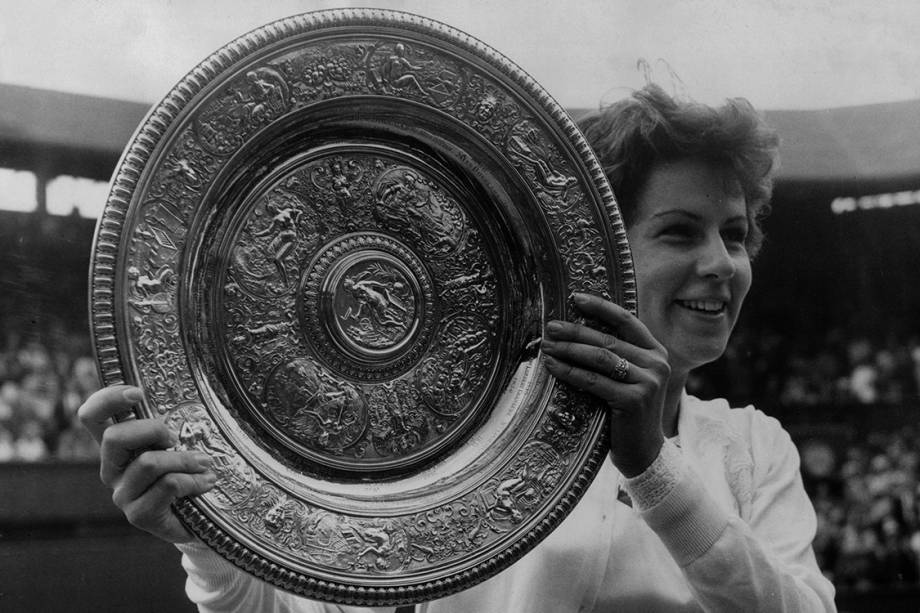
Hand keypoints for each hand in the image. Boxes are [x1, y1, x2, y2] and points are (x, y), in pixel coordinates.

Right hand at [78, 385, 216, 542]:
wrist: (197, 518)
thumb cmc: (185, 472)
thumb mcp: (175, 443)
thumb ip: (166, 427)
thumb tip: (178, 408)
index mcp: (116, 447)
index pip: (92, 417)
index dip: (107, 399)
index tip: (136, 393)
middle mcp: (112, 469)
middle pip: (115, 437)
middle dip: (153, 430)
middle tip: (176, 439)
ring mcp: (122, 494)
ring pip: (148, 463)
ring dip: (184, 459)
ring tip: (205, 464)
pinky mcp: (138, 515)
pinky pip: (167, 485)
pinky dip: (193, 480)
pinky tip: (206, 482)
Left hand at [541, 293, 668, 477]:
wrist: (644, 453)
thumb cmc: (628, 413)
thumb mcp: (629, 379)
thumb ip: (616, 357)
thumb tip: (574, 332)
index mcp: (656, 352)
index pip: (627, 320)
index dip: (601, 307)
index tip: (575, 298)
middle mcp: (657, 364)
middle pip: (608, 340)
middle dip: (575, 331)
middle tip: (550, 327)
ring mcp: (647, 382)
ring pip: (600, 358)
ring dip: (569, 350)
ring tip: (546, 346)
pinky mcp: (633, 400)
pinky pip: (594, 381)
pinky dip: (570, 372)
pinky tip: (553, 366)